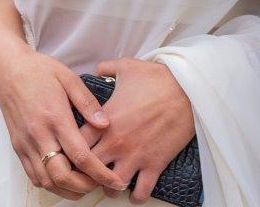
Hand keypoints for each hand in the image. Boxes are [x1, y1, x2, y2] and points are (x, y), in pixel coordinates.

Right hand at [0, 43, 126, 198]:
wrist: (8, 70)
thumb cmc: (39, 71)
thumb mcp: (69, 78)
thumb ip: (88, 103)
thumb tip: (105, 124)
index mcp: (55, 118)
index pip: (80, 155)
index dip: (99, 173)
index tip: (114, 180)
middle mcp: (39, 135)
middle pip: (62, 176)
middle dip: (85, 187)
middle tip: (102, 184)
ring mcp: (26, 144)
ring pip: (46, 181)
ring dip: (68, 190)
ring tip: (86, 184)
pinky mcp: (18, 148)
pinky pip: (34, 176)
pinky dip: (51, 184)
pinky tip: (64, 179)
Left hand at [81, 57, 194, 204]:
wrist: (188, 89)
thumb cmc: (158, 78)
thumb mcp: (128, 66)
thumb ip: (107, 67)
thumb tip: (97, 69)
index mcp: (105, 120)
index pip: (75, 143)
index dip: (72, 148)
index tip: (76, 150)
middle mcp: (116, 142)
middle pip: (88, 169)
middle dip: (87, 172)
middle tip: (92, 170)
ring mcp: (135, 156)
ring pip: (111, 187)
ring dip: (109, 187)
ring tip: (113, 181)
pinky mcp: (154, 165)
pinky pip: (140, 193)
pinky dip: (136, 196)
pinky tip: (135, 190)